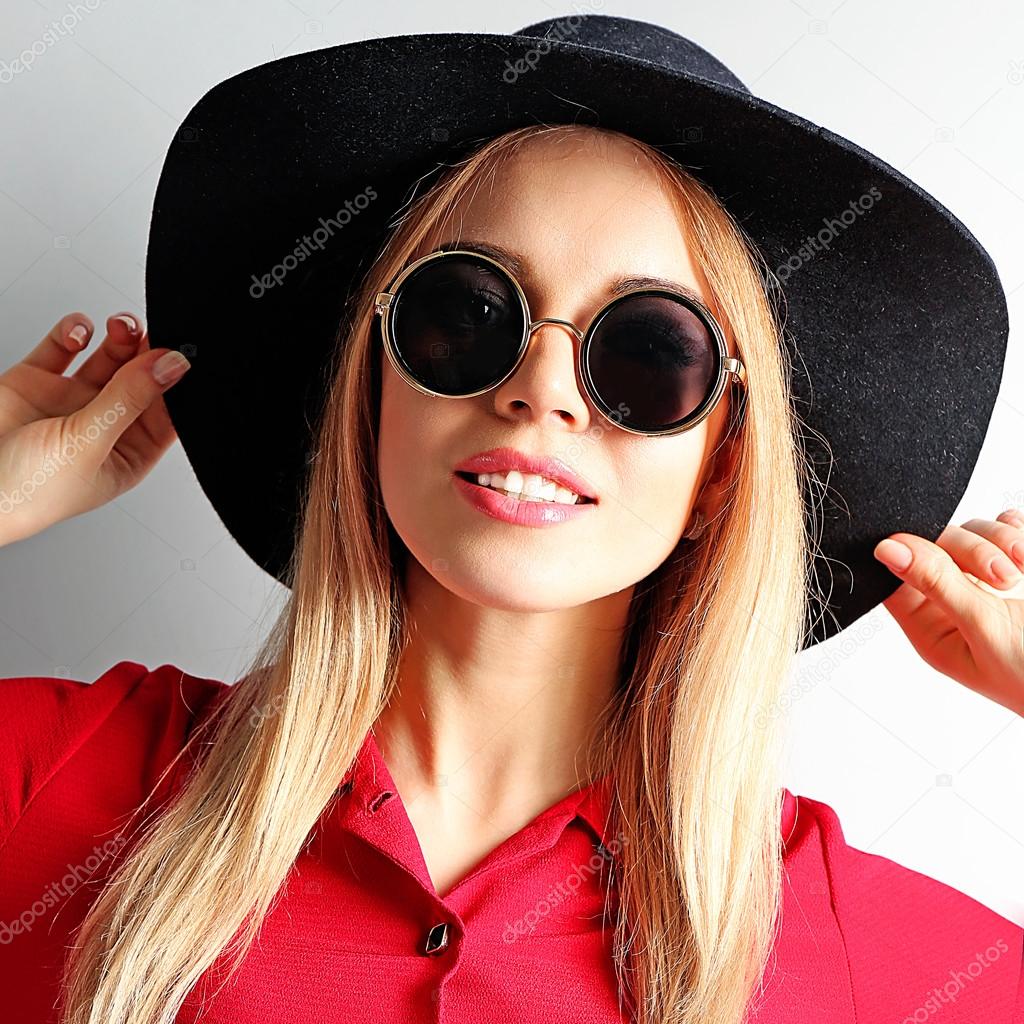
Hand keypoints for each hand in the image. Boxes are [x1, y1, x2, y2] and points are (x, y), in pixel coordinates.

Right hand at [0, 311, 189, 546]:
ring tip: (121, 326)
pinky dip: (75, 332)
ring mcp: (72, 402)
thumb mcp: (89, 444)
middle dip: (148, 354)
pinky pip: (64, 347)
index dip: (175, 385)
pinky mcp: (39, 381)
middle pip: (140, 381)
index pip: (166, 414)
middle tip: (152, 333)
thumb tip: (171, 367)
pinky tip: (81, 330)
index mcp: (128, 455)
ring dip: (119, 339)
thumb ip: (129, 399)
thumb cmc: (26, 490)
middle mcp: (103, 427)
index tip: (181, 356)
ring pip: (108, 359)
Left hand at [873, 509, 1023, 716]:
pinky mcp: (1014, 569)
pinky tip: (1022, 548)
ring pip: (968, 536)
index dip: (903, 554)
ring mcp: (983, 587)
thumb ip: (938, 585)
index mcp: (931, 628)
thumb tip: (886, 550)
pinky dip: (1010, 530)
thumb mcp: (984, 630)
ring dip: (997, 540)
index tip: (923, 542)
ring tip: (1022, 567)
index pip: (894, 580)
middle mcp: (950, 606)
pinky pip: (1000, 533)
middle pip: (935, 549)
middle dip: (970, 550)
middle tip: (1004, 576)